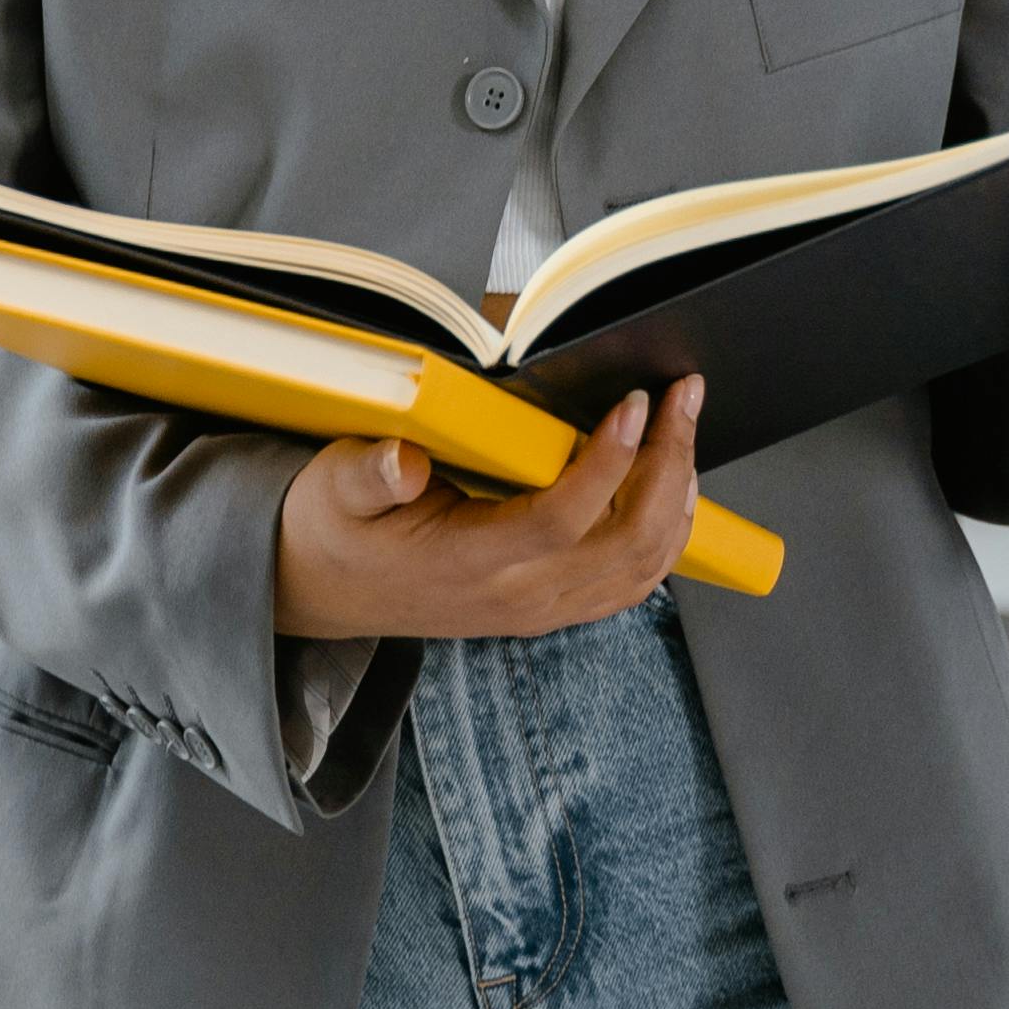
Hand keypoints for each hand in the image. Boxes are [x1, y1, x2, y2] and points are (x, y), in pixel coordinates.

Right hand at [270, 378, 705, 642]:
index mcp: (468, 563)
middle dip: (670, 467)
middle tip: (682, 400)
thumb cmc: (334, 530)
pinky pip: (632, 582)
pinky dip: (666, 534)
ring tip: (684, 431)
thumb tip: (402, 460)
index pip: (562, 520)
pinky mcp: (550, 607)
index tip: (634, 404)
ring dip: (678, 500)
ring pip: (644, 568)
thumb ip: (367, 473)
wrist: (324, 590)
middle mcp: (517, 596)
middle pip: (628, 545)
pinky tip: (668, 485)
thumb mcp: (333, 489)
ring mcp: (540, 608)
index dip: (609, 463)